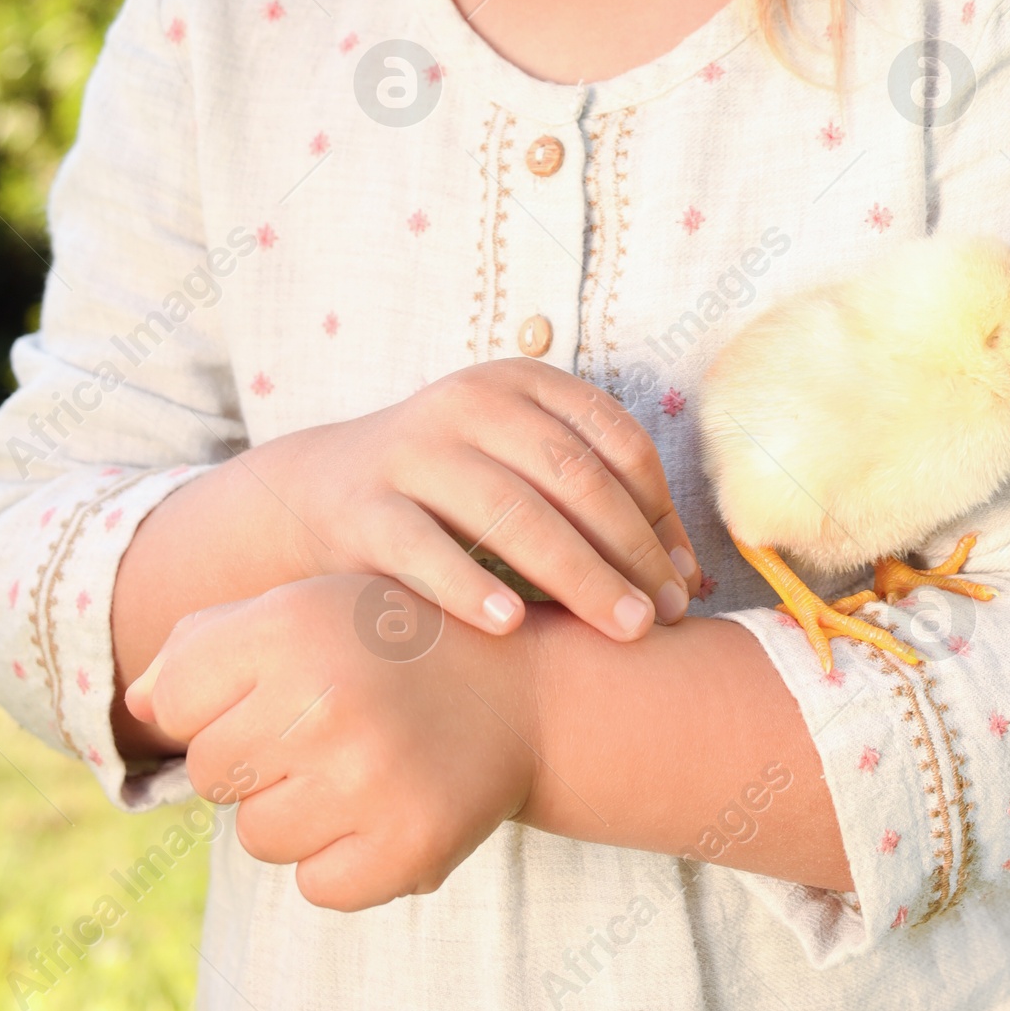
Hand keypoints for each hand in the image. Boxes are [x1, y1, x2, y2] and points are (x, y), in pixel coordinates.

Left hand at [129, 575, 535, 911]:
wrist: (523, 691)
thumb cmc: (392, 644)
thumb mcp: (308, 608)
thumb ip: (212, 642)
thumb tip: (139, 701)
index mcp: (292, 625)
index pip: (176, 701)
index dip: (211, 704)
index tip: (268, 692)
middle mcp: (324, 697)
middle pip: (210, 774)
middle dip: (253, 761)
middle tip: (322, 730)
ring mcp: (367, 778)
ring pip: (258, 837)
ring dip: (297, 813)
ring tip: (355, 766)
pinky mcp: (405, 845)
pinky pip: (317, 886)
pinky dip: (343, 860)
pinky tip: (383, 806)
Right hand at [249, 359, 698, 644]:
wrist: (320, 492)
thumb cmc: (455, 493)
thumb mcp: (522, 469)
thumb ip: (596, 507)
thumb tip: (688, 580)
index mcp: (521, 383)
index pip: (614, 438)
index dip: (659, 509)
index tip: (681, 577)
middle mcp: (469, 404)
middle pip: (572, 476)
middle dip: (629, 550)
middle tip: (663, 615)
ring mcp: (414, 451)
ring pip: (511, 512)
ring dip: (578, 575)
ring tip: (622, 627)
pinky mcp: (365, 507)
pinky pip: (426, 550)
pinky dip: (471, 587)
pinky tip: (512, 626)